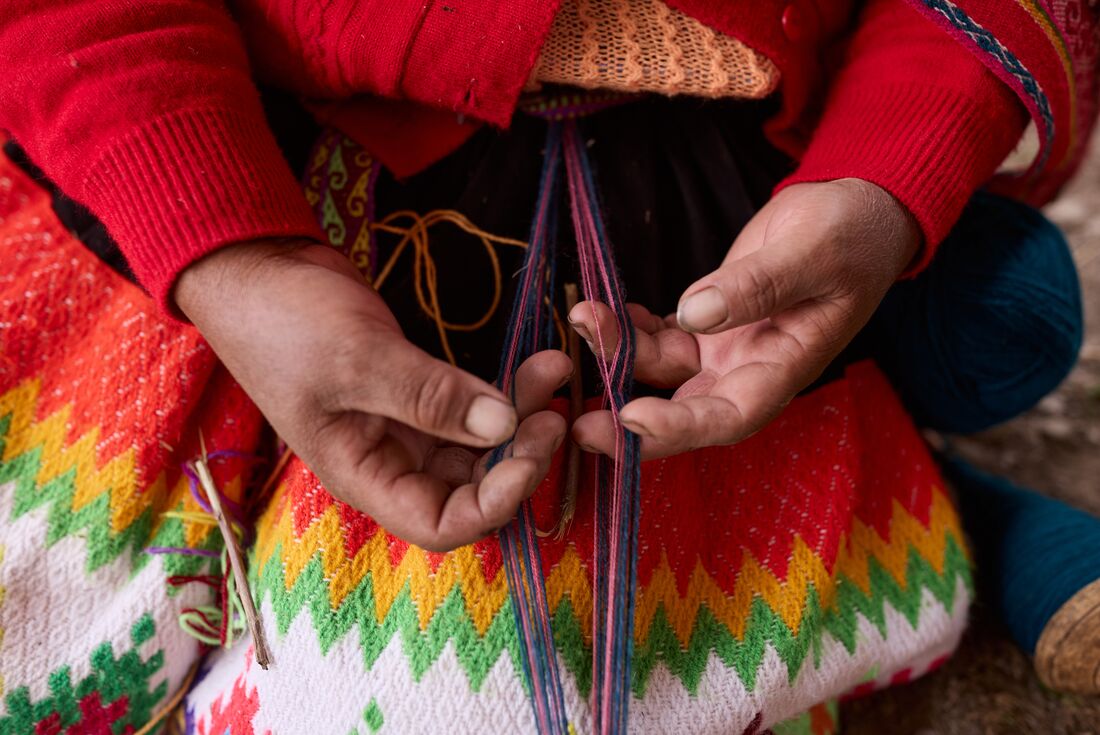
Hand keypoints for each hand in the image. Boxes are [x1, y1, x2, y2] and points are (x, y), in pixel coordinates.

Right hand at [176, 241, 570, 550]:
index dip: (494, 502)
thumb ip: (429, 396)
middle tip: (555, 409)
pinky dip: (507, 391)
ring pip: (481, 444)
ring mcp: (407, 425)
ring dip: (522, 416)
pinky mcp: (421, 390)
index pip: (442, 523)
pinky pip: (474, 407)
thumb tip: (504, 427)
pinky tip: (537, 363)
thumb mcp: (358, 359)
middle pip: (473, 486)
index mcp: (365, 475)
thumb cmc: (285, 321)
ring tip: (553, 371)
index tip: (530, 453)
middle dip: (519, 454)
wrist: (258, 268)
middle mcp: (391, 461)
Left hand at [569, 179, 920, 457]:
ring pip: (660, 370)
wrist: (856, 212)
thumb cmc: (852, 235)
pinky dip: (628, 329)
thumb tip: (695, 312)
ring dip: (618, 353)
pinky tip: (602, 309)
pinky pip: (658, 337)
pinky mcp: (708, 324)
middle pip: (683, 411)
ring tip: (583, 317)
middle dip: (628, 420)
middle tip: (577, 420)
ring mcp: (725, 349)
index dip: (677, 428)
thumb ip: (759, 285)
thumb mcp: (814, 252)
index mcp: (784, 368)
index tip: (629, 417)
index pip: (727, 418)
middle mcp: (748, 370)